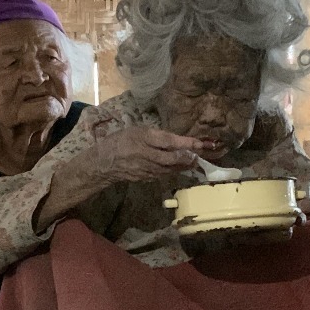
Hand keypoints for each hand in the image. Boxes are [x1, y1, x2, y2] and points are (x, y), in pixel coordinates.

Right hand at [82, 127, 211, 183]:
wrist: (106, 162)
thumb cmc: (121, 141)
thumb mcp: (139, 131)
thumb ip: (158, 136)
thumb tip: (177, 141)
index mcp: (146, 140)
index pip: (170, 142)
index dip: (187, 144)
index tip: (201, 143)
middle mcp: (149, 156)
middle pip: (175, 159)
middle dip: (190, 158)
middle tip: (203, 155)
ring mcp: (149, 170)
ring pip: (172, 169)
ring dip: (186, 165)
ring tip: (196, 161)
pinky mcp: (148, 178)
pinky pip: (165, 173)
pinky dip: (175, 170)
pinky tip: (182, 167)